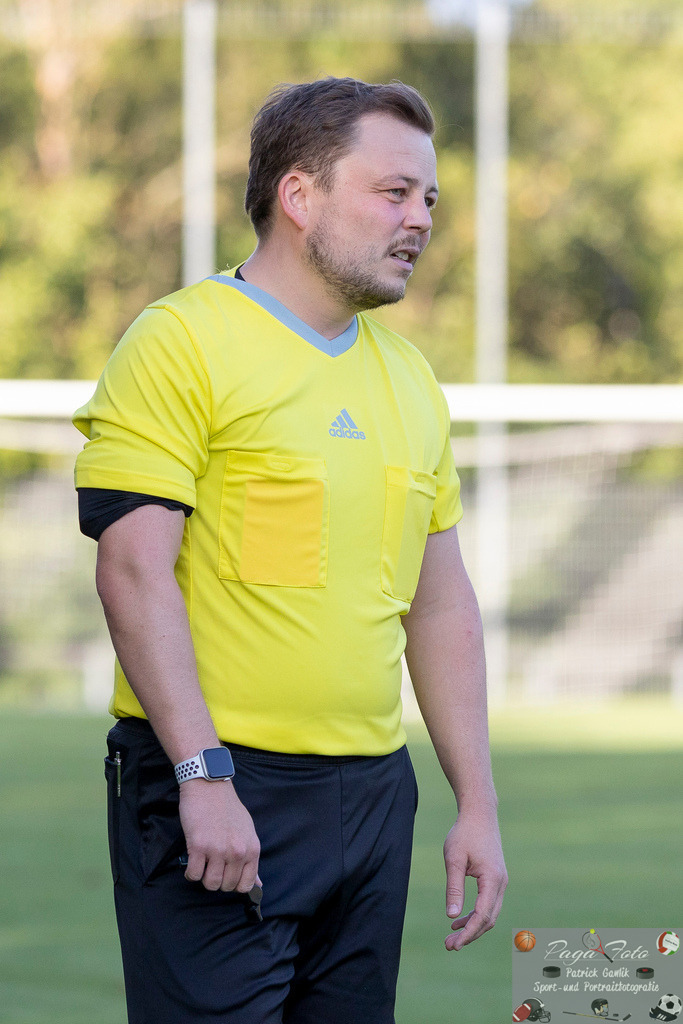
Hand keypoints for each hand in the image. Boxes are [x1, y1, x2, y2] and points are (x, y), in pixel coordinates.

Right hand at [179, 779, 260, 892]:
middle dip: (218, 880)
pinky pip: (194, 874)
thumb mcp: (247, 831)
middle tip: (212, 865)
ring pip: (210, 884)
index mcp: (252, 848)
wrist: (209, 786)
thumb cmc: (228, 808)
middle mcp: (237, 852)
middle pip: (226, 886)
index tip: (227, 876)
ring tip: (203, 863)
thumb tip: (258, 884)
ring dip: (204, 877)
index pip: (247, 884)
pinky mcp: (199, 846)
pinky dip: (191, 872)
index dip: (234, 884)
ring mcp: (218, 850)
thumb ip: (250, 857)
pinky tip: (193, 861)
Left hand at [443, 809, 506, 950]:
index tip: (453, 945)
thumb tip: (451, 916)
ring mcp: (501, 881)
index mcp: (492, 879)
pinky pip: (488, 904)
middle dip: (470, 934)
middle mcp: (501, 883)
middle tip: (448, 946)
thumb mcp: (453, 859)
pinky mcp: (496, 878)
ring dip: (472, 927)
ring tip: (451, 936)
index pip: (482, 916)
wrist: (480, 814)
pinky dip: (475, 915)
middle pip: (488, 919)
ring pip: (489, 913)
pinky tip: (458, 918)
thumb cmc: (464, 833)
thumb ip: (454, 888)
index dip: (468, 933)